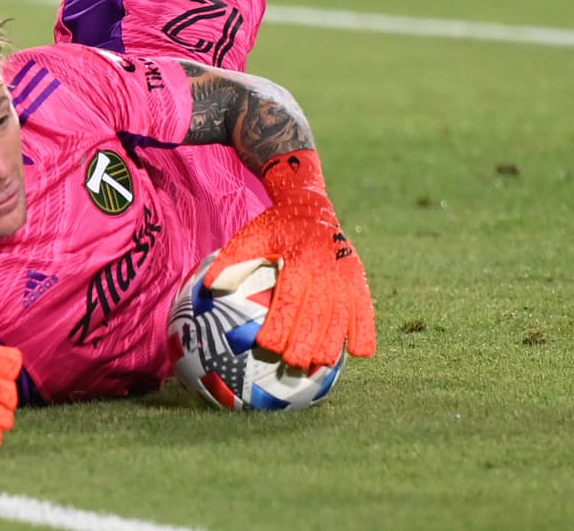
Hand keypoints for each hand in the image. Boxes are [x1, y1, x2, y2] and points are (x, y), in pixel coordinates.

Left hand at [204, 151, 375, 369]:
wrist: (311, 207)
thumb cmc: (275, 227)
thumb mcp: (250, 236)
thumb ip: (230, 261)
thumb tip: (206, 288)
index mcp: (299, 260)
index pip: (288, 303)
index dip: (278, 328)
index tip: (265, 346)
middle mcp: (327, 270)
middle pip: (317, 319)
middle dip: (305, 347)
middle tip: (290, 365)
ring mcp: (347, 278)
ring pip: (342, 322)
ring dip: (330, 348)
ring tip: (314, 366)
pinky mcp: (360, 281)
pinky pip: (366, 314)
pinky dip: (363, 335)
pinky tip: (354, 353)